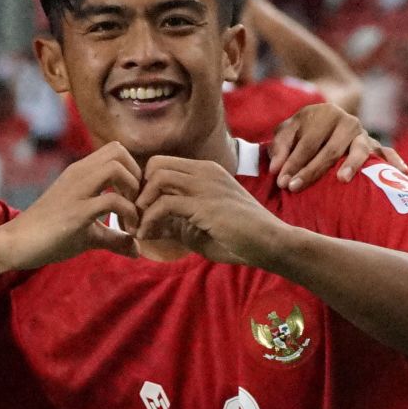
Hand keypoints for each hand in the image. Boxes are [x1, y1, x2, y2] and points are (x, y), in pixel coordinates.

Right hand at [0, 141, 141, 268]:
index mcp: (80, 173)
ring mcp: (76, 191)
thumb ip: (114, 237)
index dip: (134, 170)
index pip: (116, 150)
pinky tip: (127, 231)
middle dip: (138, 176)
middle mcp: (78, 175)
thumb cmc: (49, 236)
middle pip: (119, 151)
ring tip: (133, 216)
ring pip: (116, 168)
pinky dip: (129, 215)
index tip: (137, 199)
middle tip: (138, 204)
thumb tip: (138, 249)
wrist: (15, 243)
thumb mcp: (88, 233)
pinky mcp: (76, 212)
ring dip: (134, 191)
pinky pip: (112, 202)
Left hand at [134, 155, 288, 264]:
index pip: (162, 164)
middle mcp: (205, 172)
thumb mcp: (198, 228)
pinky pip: (164, 204)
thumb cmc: (239, 238)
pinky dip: (150, 220)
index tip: (139, 212)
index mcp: (205, 172)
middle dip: (138, 190)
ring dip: (141, 204)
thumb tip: (144, 226)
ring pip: (157, 178)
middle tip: (135, 217)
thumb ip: (173, 223)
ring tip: (140, 226)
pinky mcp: (206, 204)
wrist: (272, 244)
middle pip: (155, 164)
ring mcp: (206, 185)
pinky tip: (148, 236)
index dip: (145, 186)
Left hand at [268, 103, 407, 191]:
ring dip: (351, 165)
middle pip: (329, 150)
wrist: (322, 124)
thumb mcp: (286, 134)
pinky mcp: (375, 145)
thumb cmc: (301, 133)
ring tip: (342, 179)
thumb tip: (276, 169)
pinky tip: (403, 172)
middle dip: (311, 170)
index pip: (307, 142)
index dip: (293, 162)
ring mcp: (363, 133)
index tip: (281, 182)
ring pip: (358, 150)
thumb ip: (279, 148)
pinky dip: (395, 161)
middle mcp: (346, 121)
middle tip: (295, 188)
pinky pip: (388, 152)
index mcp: (324, 113)